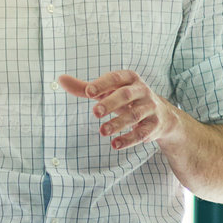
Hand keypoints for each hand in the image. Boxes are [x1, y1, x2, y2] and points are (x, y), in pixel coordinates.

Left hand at [59, 70, 180, 150]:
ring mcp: (150, 108)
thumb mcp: (108, 91)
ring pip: (134, 115)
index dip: (103, 84)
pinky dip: (129, 139)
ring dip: (118, 124)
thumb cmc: (127, 100)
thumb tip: (60, 79)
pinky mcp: (154, 125)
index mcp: (129, 78)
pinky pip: (142, 133)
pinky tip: (115, 145)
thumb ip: (84, 87)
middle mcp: (142, 91)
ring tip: (102, 132)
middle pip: (126, 95)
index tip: (88, 92)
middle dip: (111, 103)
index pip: (116, 78)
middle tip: (95, 112)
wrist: (162, 116)